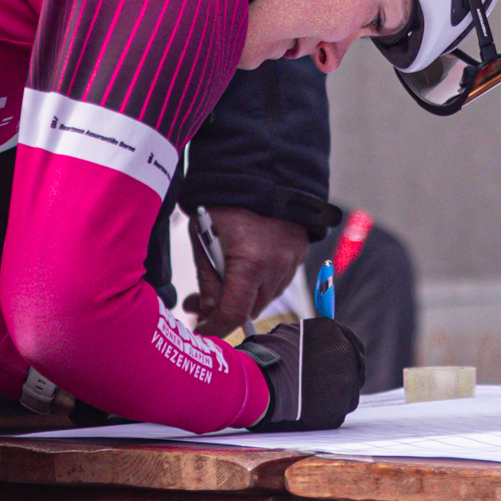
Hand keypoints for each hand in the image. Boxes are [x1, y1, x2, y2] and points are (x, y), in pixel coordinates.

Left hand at [186, 206, 307, 335]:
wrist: (260, 170)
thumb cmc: (227, 200)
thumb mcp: (204, 239)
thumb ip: (208, 279)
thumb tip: (208, 309)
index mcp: (250, 263)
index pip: (233, 314)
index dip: (214, 328)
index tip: (200, 330)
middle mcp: (276, 266)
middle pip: (251, 309)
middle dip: (226, 311)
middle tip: (200, 304)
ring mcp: (292, 260)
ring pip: (266, 296)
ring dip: (245, 297)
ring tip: (222, 282)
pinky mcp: (300, 252)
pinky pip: (279, 280)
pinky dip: (261, 281)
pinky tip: (245, 269)